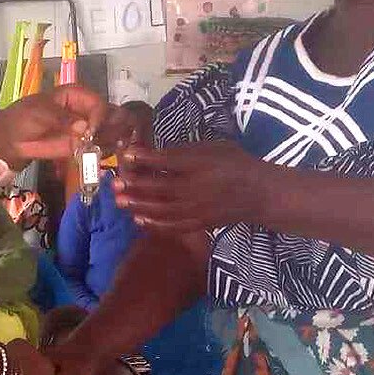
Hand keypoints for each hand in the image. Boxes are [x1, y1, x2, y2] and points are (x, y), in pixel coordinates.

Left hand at [0, 84, 109, 166]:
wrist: (10, 141)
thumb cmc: (22, 119)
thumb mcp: (40, 114)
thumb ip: (63, 120)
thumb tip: (84, 128)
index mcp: (74, 95)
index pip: (96, 101)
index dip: (99, 113)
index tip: (94, 128)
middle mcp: (83, 110)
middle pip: (107, 114)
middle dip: (114, 125)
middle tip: (118, 137)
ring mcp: (83, 128)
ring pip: (106, 130)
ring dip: (112, 138)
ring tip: (114, 146)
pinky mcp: (80, 144)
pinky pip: (97, 145)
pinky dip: (104, 150)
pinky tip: (105, 153)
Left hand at [114, 141, 272, 230]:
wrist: (258, 193)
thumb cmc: (235, 163)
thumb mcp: (214, 147)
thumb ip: (186, 151)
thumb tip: (156, 155)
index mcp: (200, 165)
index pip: (167, 160)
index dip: (145, 157)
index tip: (126, 154)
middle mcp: (196, 188)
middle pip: (159, 187)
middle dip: (135, 185)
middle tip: (115, 183)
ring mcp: (196, 209)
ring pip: (162, 209)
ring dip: (138, 205)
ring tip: (120, 202)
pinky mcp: (198, 223)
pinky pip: (173, 226)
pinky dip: (154, 224)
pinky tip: (139, 220)